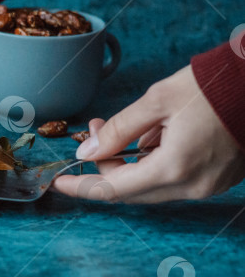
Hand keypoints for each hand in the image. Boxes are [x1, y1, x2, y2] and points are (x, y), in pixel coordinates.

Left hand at [53, 66, 244, 202]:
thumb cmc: (213, 86)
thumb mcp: (155, 101)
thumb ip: (117, 130)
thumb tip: (86, 152)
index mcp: (174, 168)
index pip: (112, 189)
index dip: (80, 185)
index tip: (57, 182)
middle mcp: (192, 186)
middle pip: (130, 190)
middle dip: (105, 164)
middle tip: (94, 130)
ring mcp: (208, 186)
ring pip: (151, 186)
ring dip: (128, 162)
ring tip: (123, 127)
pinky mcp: (219, 179)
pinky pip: (173, 180)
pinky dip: (153, 163)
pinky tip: (154, 135)